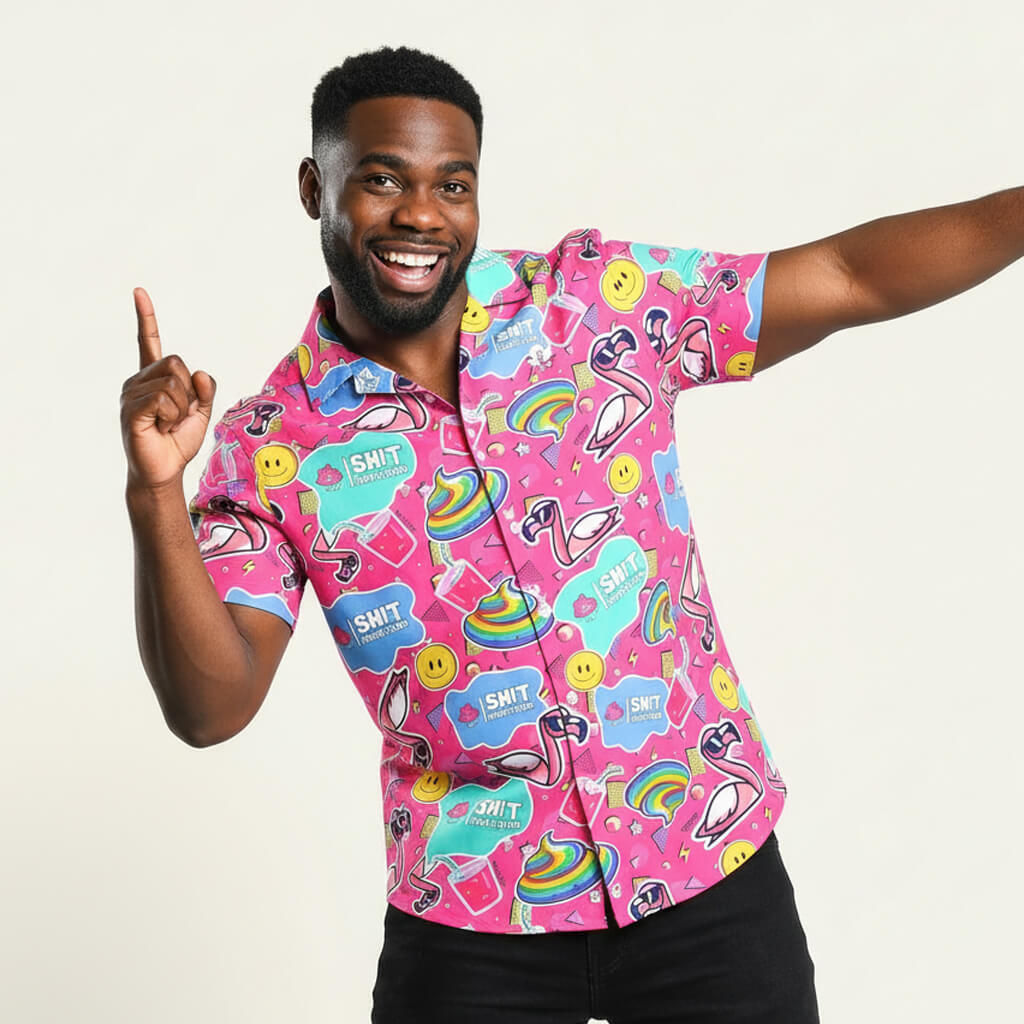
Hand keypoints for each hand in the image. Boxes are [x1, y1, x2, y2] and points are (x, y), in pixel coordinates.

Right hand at [121, 287, 216, 491]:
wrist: (165, 471)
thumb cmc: (178, 441)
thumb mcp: (202, 411)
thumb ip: (205, 389)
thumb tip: (197, 371)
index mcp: (153, 378)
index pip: (149, 342)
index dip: (146, 317)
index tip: (139, 291)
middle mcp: (138, 381)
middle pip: (176, 363)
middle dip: (189, 391)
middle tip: (178, 415)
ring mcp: (131, 394)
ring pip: (174, 384)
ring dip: (182, 408)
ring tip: (168, 424)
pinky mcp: (132, 410)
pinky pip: (164, 399)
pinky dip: (172, 416)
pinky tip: (160, 428)